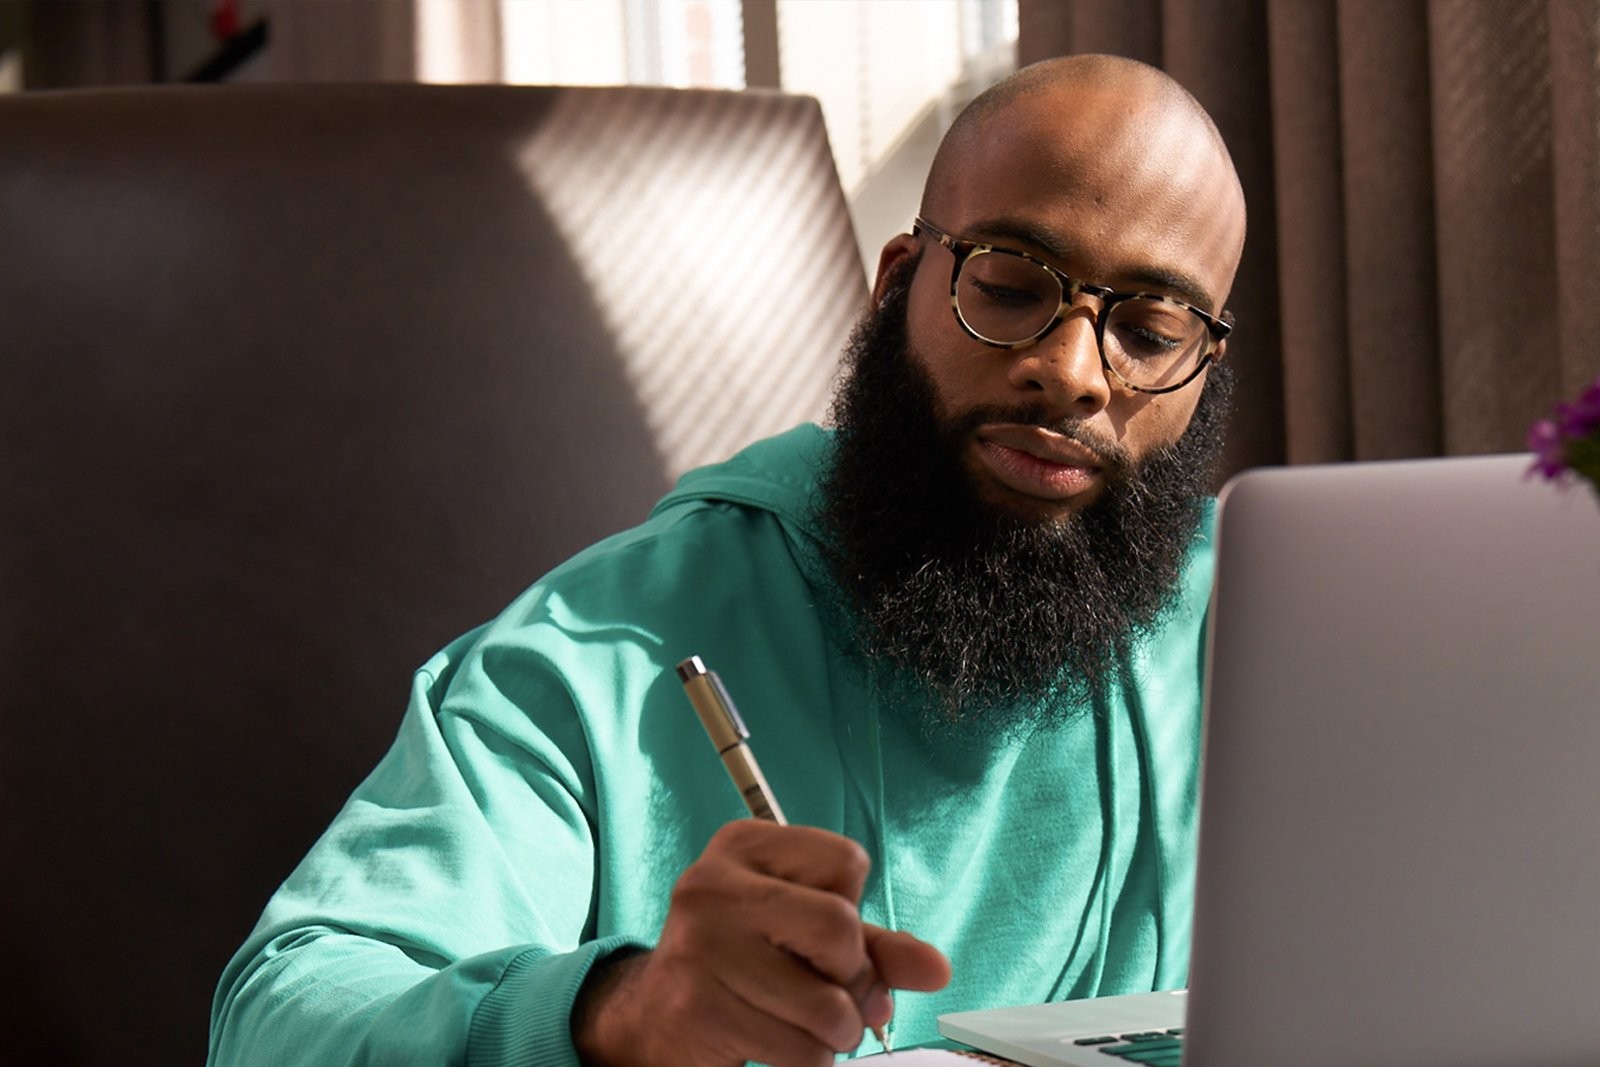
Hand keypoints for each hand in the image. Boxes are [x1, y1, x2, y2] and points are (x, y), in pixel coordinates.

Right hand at [572, 820, 950, 1066]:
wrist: (657, 1015)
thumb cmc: (747, 962)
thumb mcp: (806, 935)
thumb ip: (875, 945)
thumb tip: (937, 969)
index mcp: (744, 845)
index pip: (847, 862)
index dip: (853, 911)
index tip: (820, 936)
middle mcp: (714, 885)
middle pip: (839, 928)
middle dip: (853, 977)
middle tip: (832, 992)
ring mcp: (700, 945)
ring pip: (826, 1004)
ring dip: (837, 1030)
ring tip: (810, 1024)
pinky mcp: (698, 1007)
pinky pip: (799, 1050)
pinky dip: (810, 1060)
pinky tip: (779, 1042)